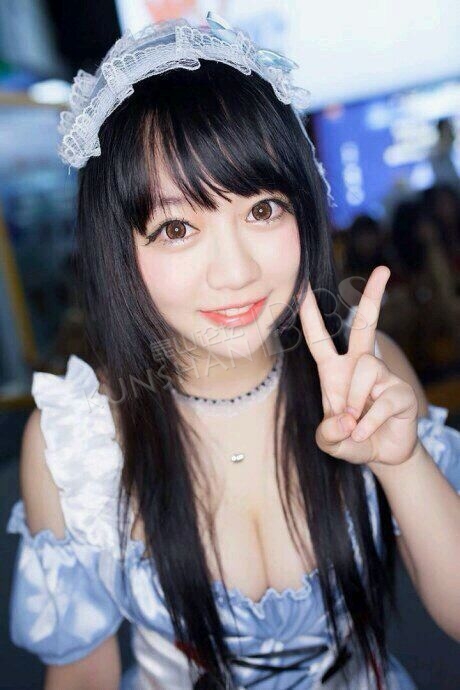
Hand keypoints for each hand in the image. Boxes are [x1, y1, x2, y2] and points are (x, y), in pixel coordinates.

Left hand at [300, 266, 418, 467]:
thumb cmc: (351, 438)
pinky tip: (364, 433)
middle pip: (364, 326)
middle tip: (383, 270)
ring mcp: (382, 377)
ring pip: (365, 369)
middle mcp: (359, 366)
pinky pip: (380, 401)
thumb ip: (327, 435)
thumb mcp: (329, 441)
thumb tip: (344, 419)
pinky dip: (367, 422)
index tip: (304, 286)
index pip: (319, 339)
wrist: (381, 455)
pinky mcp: (400, 392)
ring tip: (353, 424)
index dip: (310, 314)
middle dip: (373, 298)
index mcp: (334, 371)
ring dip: (353, 401)